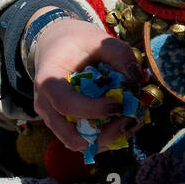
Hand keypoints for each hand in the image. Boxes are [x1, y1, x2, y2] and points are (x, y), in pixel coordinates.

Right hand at [28, 15, 146, 151]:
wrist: (56, 44)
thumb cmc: (76, 41)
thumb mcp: (98, 39)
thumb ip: (119, 54)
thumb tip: (139, 79)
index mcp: (48, 81)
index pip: (66, 104)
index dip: (93, 110)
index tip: (119, 104)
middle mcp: (45, 105)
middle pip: (71, 136)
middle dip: (103, 135)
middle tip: (129, 118)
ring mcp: (53, 119)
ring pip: (78, 144)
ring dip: (107, 139)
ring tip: (131, 121)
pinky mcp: (64, 125)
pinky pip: (83, 140)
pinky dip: (105, 138)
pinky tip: (124, 122)